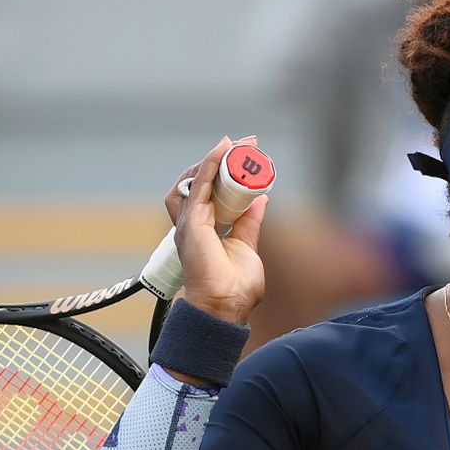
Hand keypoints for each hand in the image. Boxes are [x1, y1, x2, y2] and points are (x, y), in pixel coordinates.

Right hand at [169, 135, 268, 324]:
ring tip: (236, 145)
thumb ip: (249, 222)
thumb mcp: (246, 246)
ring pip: (198, 178)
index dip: (227, 173)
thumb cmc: (234, 287)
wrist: (225, 305)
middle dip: (223, 160)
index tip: (248, 157)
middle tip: (246, 145)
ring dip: (216, 159)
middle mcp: (194, 222)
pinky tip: (222, 151)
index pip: (213, 192)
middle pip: (203, 181)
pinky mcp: (192, 221)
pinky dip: (209, 165)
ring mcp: (190, 221)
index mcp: (206, 229)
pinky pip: (199, 184)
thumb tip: (260, 199)